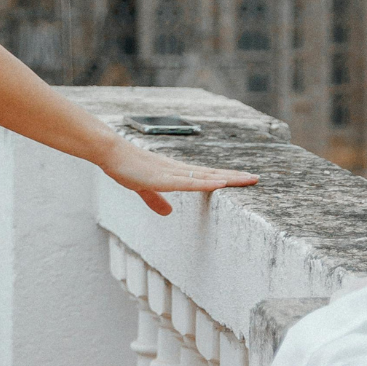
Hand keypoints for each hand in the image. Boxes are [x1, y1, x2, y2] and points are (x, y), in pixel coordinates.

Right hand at [97, 139, 258, 215]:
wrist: (110, 152)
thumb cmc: (124, 167)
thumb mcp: (142, 187)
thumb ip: (155, 200)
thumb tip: (168, 212)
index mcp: (174, 172)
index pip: (204, 175)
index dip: (224, 178)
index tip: (242, 179)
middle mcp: (178, 170)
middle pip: (211, 174)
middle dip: (234, 177)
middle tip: (256, 178)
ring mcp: (171, 173)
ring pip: (205, 176)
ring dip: (227, 178)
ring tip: (248, 179)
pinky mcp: (163, 177)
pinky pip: (189, 181)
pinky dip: (206, 183)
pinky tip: (220, 183)